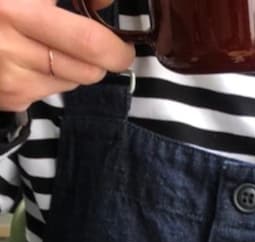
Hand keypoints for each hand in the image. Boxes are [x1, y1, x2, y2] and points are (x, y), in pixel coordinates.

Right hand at [0, 0, 134, 111]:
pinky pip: (51, 91)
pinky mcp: (8, 98)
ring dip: (78, 66)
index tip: (123, 41)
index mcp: (14, 10)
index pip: (89, 42)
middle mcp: (10, 49)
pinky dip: (53, 76)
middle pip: (90, 70)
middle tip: (111, 47)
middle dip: (107, 60)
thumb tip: (107, 0)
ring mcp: (9, 80)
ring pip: (73, 82)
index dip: (115, 45)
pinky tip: (31, 56)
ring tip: (53, 42)